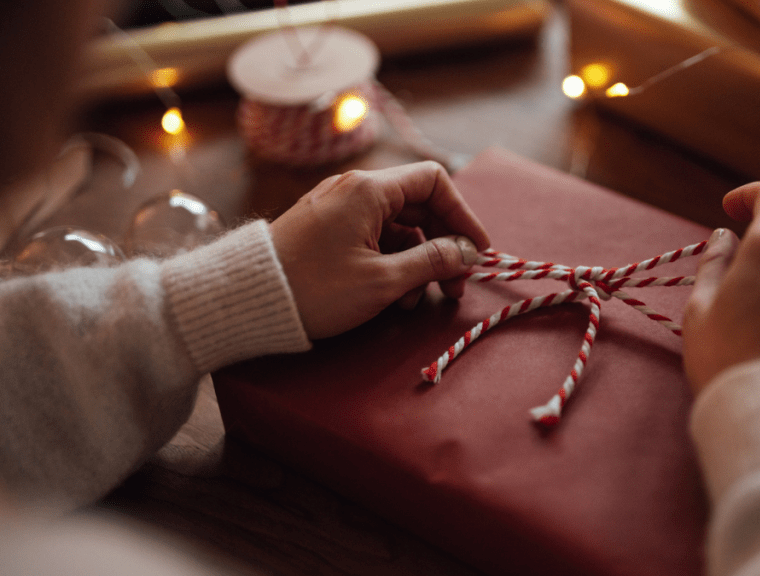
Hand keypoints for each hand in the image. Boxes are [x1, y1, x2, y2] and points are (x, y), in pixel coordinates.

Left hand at [270, 161, 490, 339]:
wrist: (247, 299)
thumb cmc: (313, 287)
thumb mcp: (382, 280)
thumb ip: (432, 262)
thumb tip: (467, 253)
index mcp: (369, 189)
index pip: (435, 181)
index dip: (463, 215)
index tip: (476, 251)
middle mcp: (355, 189)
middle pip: (419, 206)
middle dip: (443, 246)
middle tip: (454, 286)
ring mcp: (339, 209)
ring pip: (397, 227)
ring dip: (417, 261)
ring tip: (417, 300)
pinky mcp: (327, 230)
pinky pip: (373, 238)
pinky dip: (391, 263)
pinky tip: (392, 297)